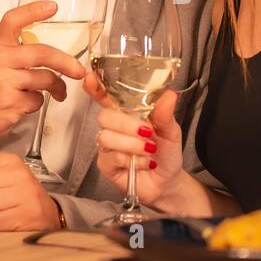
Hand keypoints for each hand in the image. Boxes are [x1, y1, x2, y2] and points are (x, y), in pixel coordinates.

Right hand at [0, 0, 86, 142]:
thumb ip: (19, 52)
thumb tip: (56, 53)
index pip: (13, 21)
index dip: (33, 11)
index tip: (52, 7)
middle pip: (42, 54)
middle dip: (66, 62)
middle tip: (78, 70)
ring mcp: (5, 82)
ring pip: (46, 79)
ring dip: (58, 87)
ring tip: (58, 91)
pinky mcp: (11, 103)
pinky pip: (38, 99)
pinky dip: (38, 102)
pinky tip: (27, 102)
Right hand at [83, 72, 183, 210]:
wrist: (168, 182)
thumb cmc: (167, 153)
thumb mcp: (171, 132)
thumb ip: (166, 115)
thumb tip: (169, 95)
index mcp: (127, 114)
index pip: (106, 97)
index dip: (95, 87)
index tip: (89, 78)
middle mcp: (114, 128)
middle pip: (104, 116)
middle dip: (126, 124)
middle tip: (147, 133)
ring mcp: (108, 147)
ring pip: (106, 137)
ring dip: (132, 144)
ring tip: (149, 150)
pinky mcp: (106, 166)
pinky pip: (111, 157)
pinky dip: (132, 160)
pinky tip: (145, 163)